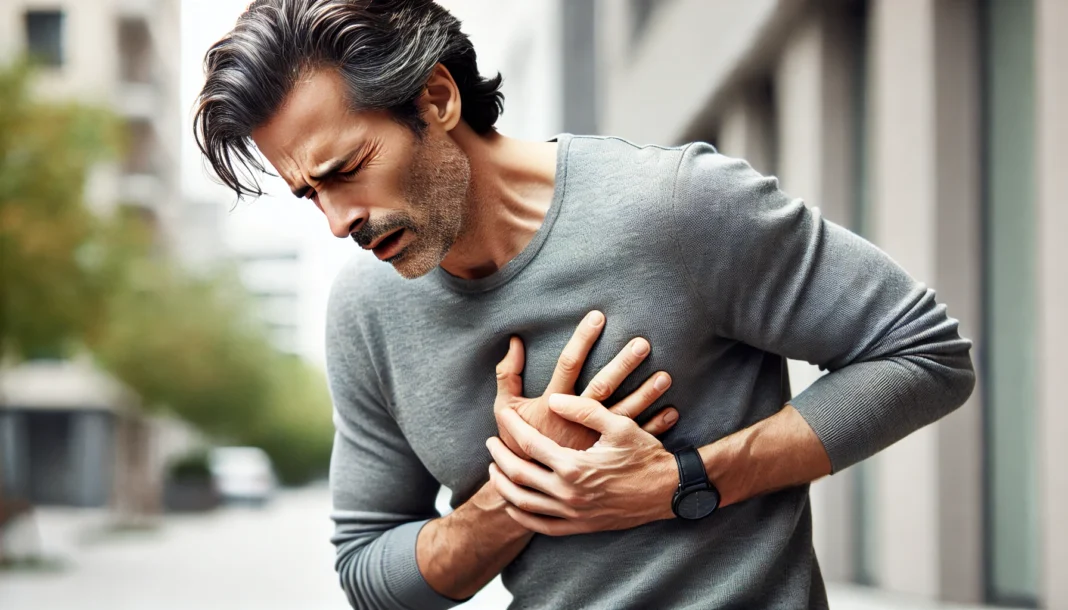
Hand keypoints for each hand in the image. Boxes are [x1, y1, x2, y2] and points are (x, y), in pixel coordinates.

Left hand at [486, 393, 678, 535]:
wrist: (668, 491)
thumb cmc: (645, 454)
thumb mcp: (618, 424)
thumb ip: (584, 409)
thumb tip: (553, 399)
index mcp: (574, 466)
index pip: (530, 444)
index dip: (512, 428)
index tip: (503, 416)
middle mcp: (568, 493)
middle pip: (518, 475)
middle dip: (499, 456)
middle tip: (490, 442)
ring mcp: (573, 514)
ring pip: (524, 503)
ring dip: (503, 485)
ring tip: (494, 469)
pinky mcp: (580, 527)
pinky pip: (541, 526)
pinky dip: (522, 515)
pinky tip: (514, 503)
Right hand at [494, 310, 677, 457]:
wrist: (527, 486)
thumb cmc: (516, 443)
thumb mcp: (506, 410)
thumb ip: (507, 375)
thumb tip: (515, 341)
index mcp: (553, 405)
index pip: (568, 364)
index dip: (582, 339)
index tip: (598, 317)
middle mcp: (576, 422)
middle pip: (603, 386)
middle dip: (623, 364)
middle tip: (642, 343)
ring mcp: (593, 440)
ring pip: (624, 413)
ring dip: (646, 395)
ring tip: (665, 376)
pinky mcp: (605, 456)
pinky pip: (633, 439)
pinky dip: (655, 426)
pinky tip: (672, 412)